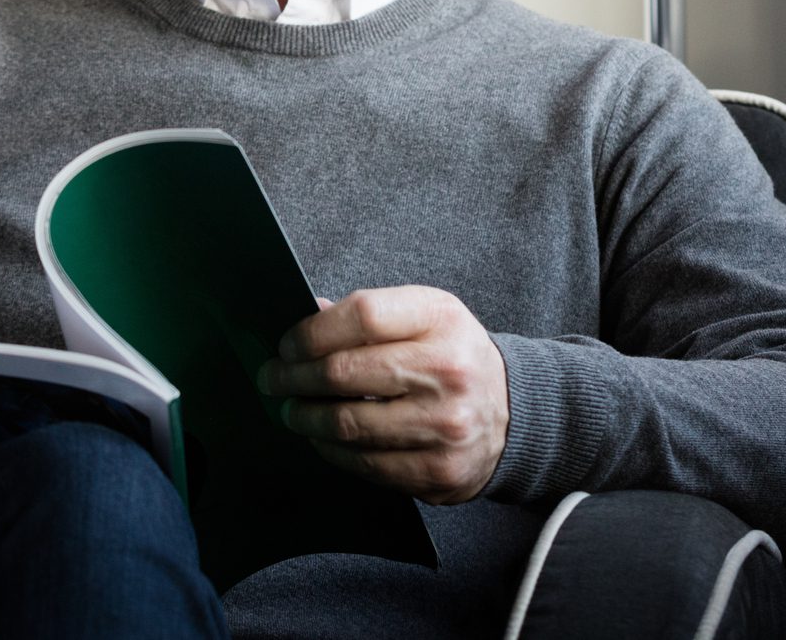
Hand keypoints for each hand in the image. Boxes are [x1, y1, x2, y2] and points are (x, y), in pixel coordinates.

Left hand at [262, 286, 508, 504]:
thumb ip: (369, 315)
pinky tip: (322, 438)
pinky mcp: (437, 470)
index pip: (362, 315)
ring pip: (347, 423)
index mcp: (441, 318)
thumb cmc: (453, 357)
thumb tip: (304, 317)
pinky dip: (331, 450)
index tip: (286, 345)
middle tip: (272, 379)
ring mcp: (444, 424)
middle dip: (293, 377)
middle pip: (344, 371)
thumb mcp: (425, 317)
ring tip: (292, 411)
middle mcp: (447, 370)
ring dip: (305, 418)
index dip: (310, 332)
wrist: (512, 413)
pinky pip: (363, 463)